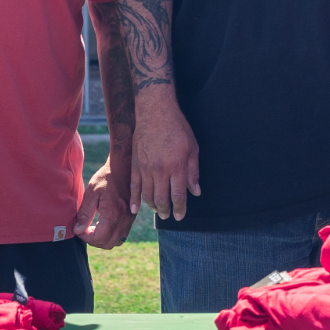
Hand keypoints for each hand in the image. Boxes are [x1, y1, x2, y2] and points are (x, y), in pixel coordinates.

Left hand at [74, 162, 135, 248]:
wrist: (125, 166)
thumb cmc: (107, 177)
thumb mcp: (92, 192)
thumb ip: (85, 213)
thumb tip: (77, 229)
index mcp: (113, 215)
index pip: (98, 238)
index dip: (85, 237)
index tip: (78, 229)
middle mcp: (124, 220)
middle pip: (108, 243)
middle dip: (93, 240)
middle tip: (84, 229)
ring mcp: (130, 219)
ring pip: (116, 241)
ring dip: (103, 239)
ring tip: (94, 228)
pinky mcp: (132, 216)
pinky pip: (123, 235)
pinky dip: (112, 235)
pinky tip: (104, 224)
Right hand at [131, 97, 199, 221]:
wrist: (155, 112)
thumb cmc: (178, 128)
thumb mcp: (193, 148)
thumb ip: (193, 172)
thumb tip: (196, 192)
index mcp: (177, 167)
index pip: (179, 195)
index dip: (180, 209)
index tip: (181, 216)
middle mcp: (160, 170)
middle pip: (162, 199)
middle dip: (167, 211)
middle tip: (169, 216)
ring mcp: (145, 168)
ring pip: (148, 195)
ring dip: (153, 207)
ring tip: (159, 211)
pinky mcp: (135, 164)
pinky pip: (134, 186)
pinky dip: (135, 199)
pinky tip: (135, 209)